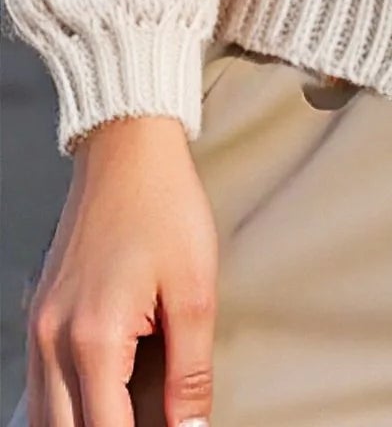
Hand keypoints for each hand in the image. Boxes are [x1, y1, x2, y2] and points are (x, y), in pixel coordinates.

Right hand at [26, 115, 217, 426]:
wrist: (126, 150)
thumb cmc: (166, 209)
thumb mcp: (195, 289)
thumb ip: (190, 371)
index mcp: (95, 338)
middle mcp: (53, 341)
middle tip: (156, 425)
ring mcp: (39, 330)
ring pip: (44, 419)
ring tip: (132, 415)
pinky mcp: (39, 317)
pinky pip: (40, 389)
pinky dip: (66, 409)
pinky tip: (102, 403)